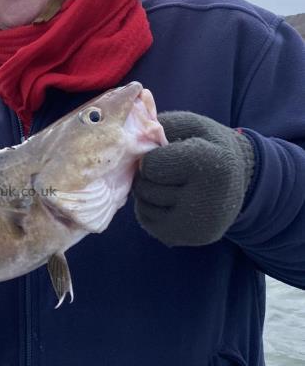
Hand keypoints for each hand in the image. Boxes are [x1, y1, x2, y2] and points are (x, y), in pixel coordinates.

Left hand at [133, 112, 254, 246]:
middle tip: (171, 170)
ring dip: (149, 192)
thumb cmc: (208, 146)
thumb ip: (159, 126)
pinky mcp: (184, 239)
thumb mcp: (191, 126)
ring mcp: (193, 226)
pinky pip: (147, 221)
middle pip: (145, 187)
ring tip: (172, 183)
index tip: (172, 153)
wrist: (240, 179)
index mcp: (208, 165)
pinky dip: (152, 208)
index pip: (150, 165)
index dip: (154, 156)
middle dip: (150, 176)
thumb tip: (126, 138)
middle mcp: (203, 201)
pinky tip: (171, 199)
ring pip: (143, 205)